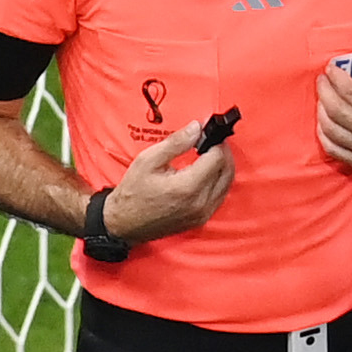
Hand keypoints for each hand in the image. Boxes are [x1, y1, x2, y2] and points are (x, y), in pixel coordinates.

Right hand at [99, 121, 238, 244]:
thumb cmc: (133, 192)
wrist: (124, 223)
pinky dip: (218, 181)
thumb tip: (196, 128)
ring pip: (227, 184)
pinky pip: (220, 196)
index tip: (208, 133)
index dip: (215, 142)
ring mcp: (202, 214)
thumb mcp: (149, 160)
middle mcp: (200, 203)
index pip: (217, 158)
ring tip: (209, 154)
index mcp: (188, 186)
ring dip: (223, 167)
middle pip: (227, 171)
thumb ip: (176, 143)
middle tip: (212, 141)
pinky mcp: (201, 220)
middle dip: (223, 153)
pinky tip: (207, 172)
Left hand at [318, 46, 351, 170]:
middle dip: (324, 92)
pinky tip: (324, 123)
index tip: (330, 68)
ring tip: (323, 98)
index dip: (336, 77)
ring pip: (331, 131)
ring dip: (321, 112)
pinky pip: (335, 150)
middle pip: (336, 111)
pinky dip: (324, 136)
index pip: (349, 92)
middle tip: (322, 80)